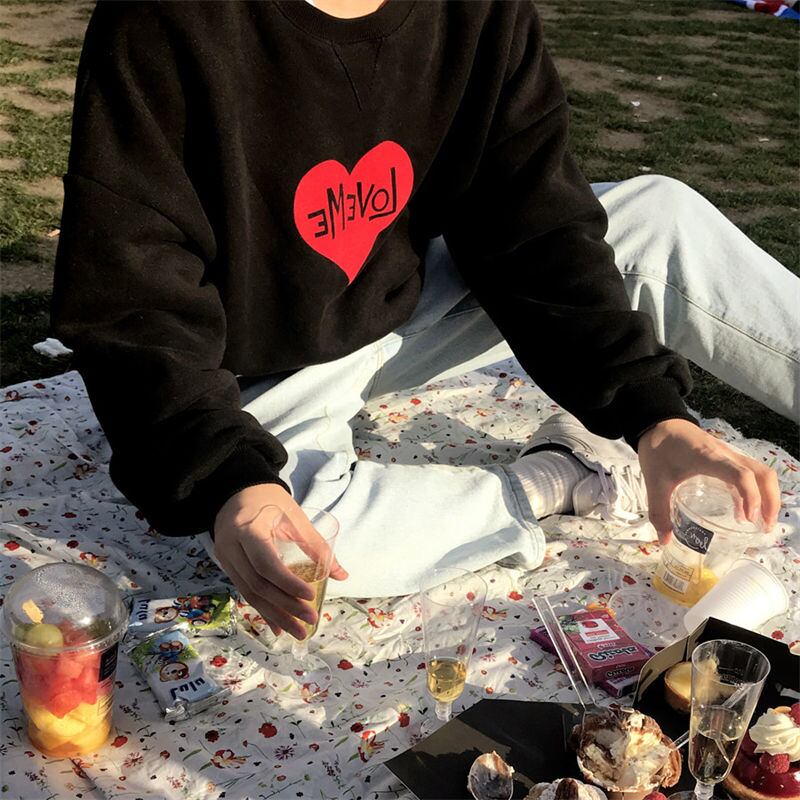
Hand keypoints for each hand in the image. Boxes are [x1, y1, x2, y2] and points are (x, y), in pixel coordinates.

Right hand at [214, 484, 347, 638]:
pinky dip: (263, 610)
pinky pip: (245, 592)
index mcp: (248, 529)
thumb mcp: (293, 516)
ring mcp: (225, 558)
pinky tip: (278, 627)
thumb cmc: (268, 499)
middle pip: (257, 584)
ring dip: (275, 615)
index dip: (288, 583)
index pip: (266, 564)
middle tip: (309, 620)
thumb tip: (341, 575)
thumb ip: (315, 545)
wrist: (236, 490)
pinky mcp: (227, 566)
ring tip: (297, 632)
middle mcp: (231, 547)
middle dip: (285, 606)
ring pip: (249, 594)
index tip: (310, 596)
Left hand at [637, 418, 780, 543]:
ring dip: (767, 496)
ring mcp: (728, 454)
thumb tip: (665, 541)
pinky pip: (749, 473)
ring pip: (760, 472)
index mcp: (708, 458)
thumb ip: (659, 511)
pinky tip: (743, 511)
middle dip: (770, 501)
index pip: (741, 474)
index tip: (747, 519)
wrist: (658, 422)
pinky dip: (755, 491)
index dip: (750, 496)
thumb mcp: (655, 481)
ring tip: (761, 522)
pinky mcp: (726, 457)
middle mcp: (725, 455)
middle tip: (764, 527)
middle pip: (762, 474)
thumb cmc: (658, 448)